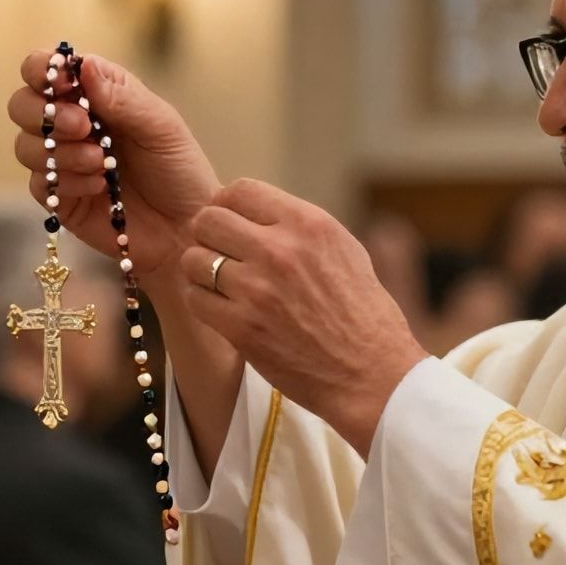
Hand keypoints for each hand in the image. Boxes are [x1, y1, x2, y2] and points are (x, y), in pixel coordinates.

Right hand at [8, 49, 221, 288]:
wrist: (187, 229)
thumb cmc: (179, 170)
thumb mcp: (160, 125)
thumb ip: (120, 96)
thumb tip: (82, 66)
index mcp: (94, 94)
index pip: (46, 69)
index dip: (44, 70)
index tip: (66, 85)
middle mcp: (70, 124)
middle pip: (21, 105)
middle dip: (46, 113)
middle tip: (83, 127)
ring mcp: (60, 162)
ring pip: (25, 146)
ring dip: (61, 152)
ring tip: (101, 164)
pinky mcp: (58, 198)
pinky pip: (39, 184)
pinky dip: (67, 182)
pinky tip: (99, 186)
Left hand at [177, 180, 429, 454]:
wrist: (372, 374)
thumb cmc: (362, 314)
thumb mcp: (344, 250)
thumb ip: (298, 228)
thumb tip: (255, 213)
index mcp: (308, 224)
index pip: (240, 190)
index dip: (226, 205)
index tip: (230, 224)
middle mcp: (280, 250)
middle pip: (207, 220)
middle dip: (207, 236)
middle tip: (218, 254)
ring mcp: (257, 289)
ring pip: (193, 260)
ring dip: (200, 272)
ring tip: (219, 285)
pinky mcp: (241, 327)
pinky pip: (195, 299)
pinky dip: (202, 303)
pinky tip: (221, 309)